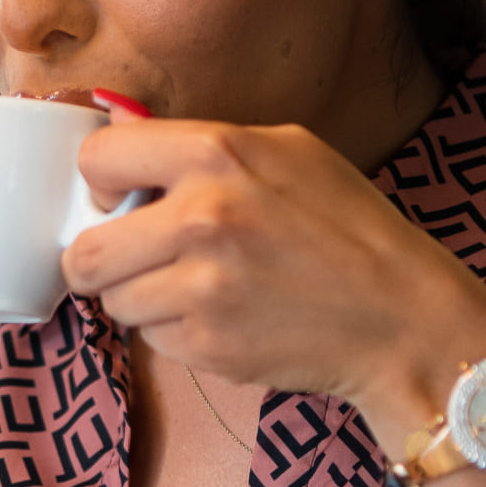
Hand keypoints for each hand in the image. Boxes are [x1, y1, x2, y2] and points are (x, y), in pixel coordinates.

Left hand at [63, 115, 485, 486]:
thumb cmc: (348, 229)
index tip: (121, 199)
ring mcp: (201, 288)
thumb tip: (121, 141)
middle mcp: (201, 217)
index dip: (104, 183)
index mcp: (217, 154)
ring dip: (143, 300)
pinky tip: (226, 319)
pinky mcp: (206, 345)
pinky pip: (152, 341)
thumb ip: (203, 144)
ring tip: (200, 290)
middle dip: (103, 259)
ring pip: (114, 302)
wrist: (402, 317)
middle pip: (83, 251)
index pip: (96, 159)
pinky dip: (177, 335)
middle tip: (139, 260)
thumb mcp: (287, 150)